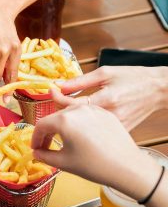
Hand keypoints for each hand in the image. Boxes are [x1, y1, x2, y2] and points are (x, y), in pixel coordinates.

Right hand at [32, 104, 160, 200]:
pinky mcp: (105, 113)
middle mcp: (77, 109)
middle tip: (45, 147)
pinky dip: (77, 124)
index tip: (35, 148)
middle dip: (47, 133)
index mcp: (64, 120)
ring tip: (63, 142)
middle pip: (54, 118)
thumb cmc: (94, 165)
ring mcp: (93, 109)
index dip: (35, 138)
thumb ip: (44, 155)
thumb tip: (36, 152)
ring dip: (62, 127)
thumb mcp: (64, 163)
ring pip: (69, 115)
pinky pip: (85, 116)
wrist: (127, 166)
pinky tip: (80, 138)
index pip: (41, 125)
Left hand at [53, 66, 167, 130]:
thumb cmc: (134, 78)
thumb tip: (58, 85)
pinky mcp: (118, 133)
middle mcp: (109, 116)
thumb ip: (80, 81)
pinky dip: (86, 125)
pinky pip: (95, 131)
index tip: (50, 92)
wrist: (159, 90)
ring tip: (69, 109)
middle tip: (57, 100)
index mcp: (106, 100)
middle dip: (61, 110)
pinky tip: (85, 118)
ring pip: (83, 127)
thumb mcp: (106, 73)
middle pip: (74, 119)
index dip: (56, 99)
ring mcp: (114, 127)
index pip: (71, 105)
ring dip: (72, 119)